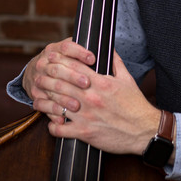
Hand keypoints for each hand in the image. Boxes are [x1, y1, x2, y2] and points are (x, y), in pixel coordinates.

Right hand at [22, 37, 91, 118]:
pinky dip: (52, 110)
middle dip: (73, 76)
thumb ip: (84, 51)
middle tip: (87, 83)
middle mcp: (44, 63)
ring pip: (50, 87)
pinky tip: (62, 117)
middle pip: (58, 69)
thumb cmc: (60, 62)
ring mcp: (38, 79)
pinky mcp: (35, 95)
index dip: (80, 52)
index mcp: (55, 49)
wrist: (34, 72)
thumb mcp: (69, 52)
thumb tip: (107, 50)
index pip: (67, 47)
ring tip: (77, 105)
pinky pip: (42, 103)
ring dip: (64, 97)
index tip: (93, 59)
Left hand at [26, 38, 160, 155]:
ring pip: (56, 105)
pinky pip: (61, 130)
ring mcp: (86, 115)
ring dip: (44, 101)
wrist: (143, 130)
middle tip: (38, 75)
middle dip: (47, 77)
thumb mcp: (127, 78)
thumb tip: (108, 47)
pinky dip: (52, 126)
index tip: (50, 57)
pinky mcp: (84, 133)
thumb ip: (116, 61)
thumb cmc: (135, 104)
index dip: (59, 60)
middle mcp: (91, 97)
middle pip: (61, 83)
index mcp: (101, 82)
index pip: (74, 67)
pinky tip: (51, 123)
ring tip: (37, 98)